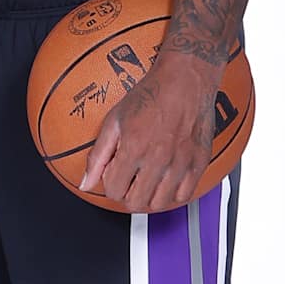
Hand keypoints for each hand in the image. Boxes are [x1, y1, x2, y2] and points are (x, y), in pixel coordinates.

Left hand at [80, 48, 219, 211]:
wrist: (185, 79)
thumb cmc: (150, 95)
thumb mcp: (114, 121)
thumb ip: (97, 157)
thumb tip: (85, 184)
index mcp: (134, 148)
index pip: (114, 190)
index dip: (111, 184)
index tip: (115, 173)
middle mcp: (158, 158)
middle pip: (136, 203)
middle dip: (128, 195)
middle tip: (130, 181)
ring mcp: (181, 162)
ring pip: (160, 203)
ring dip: (149, 197)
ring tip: (147, 181)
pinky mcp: (199, 162)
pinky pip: (185, 195)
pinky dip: (173, 194)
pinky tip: (167, 180)